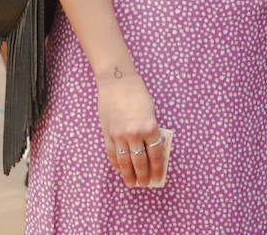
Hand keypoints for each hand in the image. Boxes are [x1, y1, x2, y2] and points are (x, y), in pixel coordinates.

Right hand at [96, 68, 169, 187]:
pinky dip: (116, 164)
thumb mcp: (151, 111)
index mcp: (150, 127)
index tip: (158, 178)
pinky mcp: (108, 134)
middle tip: (145, 184)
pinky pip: (112, 154)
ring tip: (132, 183)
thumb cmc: (138, 93)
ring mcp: (119, 135)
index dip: (157, 168)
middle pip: (140, 161)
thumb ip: (152, 130)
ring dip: (129, 174)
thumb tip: (152, 149)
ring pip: (125, 161)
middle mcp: (135, 134)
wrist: (117, 83)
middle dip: (143, 175)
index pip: (156, 154)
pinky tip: (120, 170)